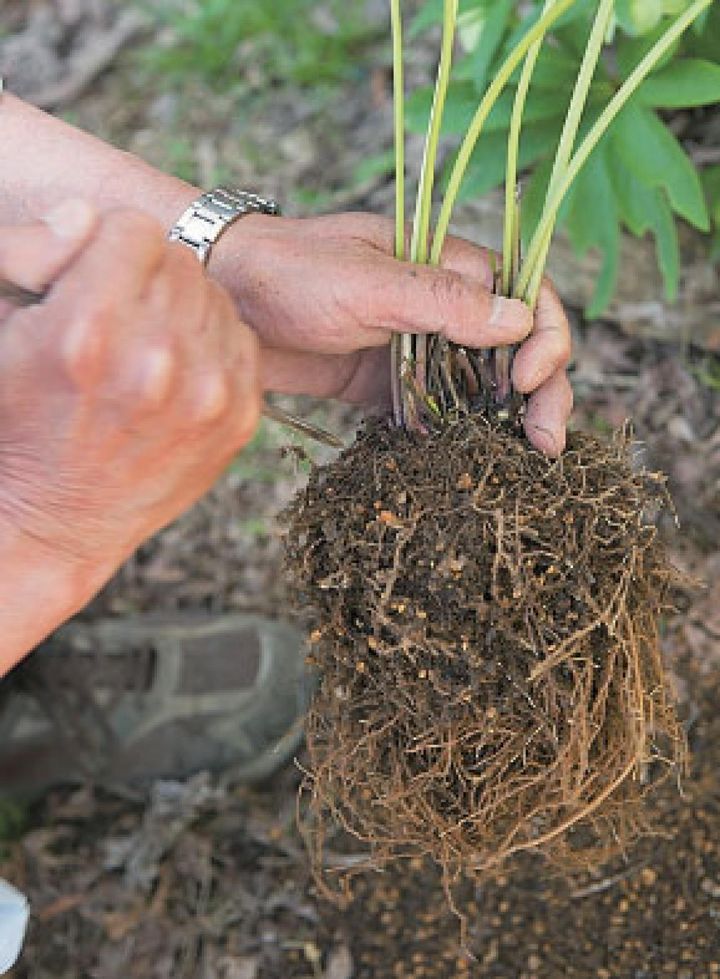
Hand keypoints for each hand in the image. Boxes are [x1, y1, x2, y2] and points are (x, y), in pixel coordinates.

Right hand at [0, 201, 259, 667]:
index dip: (108, 248)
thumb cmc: (14, 424)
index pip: (136, 229)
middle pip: (181, 260)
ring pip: (216, 298)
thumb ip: (30, 254)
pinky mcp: (239, 422)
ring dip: (182, 311)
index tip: (95, 279)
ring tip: (144, 350)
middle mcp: (158, 360)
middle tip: (118, 316)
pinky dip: (212, 347)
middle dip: (146, 278)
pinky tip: (175, 375)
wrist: (50, 522)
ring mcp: (207, 396)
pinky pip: (241, 341)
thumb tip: (85, 215)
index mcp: (90, 329)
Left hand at [216, 211, 571, 455]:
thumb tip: (520, 320)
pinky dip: (457, 435)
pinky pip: (437, 411)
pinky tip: (470, 463)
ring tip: (524, 460)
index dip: (544, 338)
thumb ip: (440, 302)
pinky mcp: (388, 386)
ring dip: (506, 420)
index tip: (528, 380)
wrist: (221, 302)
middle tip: (547, 442)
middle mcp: (441, 307)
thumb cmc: (288, 272)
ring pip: (481, 385)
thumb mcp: (366, 282)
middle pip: (516, 348)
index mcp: (447, 265)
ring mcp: (417, 349)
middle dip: (541, 391)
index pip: (527, 296)